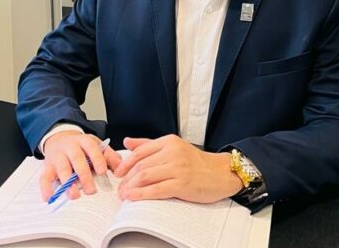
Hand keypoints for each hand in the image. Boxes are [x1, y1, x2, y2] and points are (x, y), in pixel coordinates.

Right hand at [39, 131, 121, 201]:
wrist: (59, 138)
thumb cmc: (81, 146)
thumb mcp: (96, 145)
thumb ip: (108, 156)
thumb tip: (120, 167)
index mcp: (83, 140)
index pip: (91, 147)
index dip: (97, 159)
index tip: (102, 171)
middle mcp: (69, 147)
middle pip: (76, 159)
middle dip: (84, 176)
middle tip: (92, 191)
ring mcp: (57, 156)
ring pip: (61, 168)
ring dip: (67, 183)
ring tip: (74, 195)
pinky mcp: (48, 166)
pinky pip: (44, 177)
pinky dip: (45, 188)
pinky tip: (49, 198)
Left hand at [112, 135, 243, 203]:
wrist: (221, 173)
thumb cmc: (197, 163)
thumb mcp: (174, 147)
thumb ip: (149, 144)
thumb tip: (127, 141)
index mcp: (169, 141)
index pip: (140, 151)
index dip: (125, 163)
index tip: (118, 172)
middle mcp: (173, 152)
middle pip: (141, 165)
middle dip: (126, 178)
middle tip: (120, 187)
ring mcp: (178, 168)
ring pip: (146, 176)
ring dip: (131, 187)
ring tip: (124, 194)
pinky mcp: (182, 184)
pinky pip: (156, 189)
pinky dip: (141, 194)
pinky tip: (133, 198)